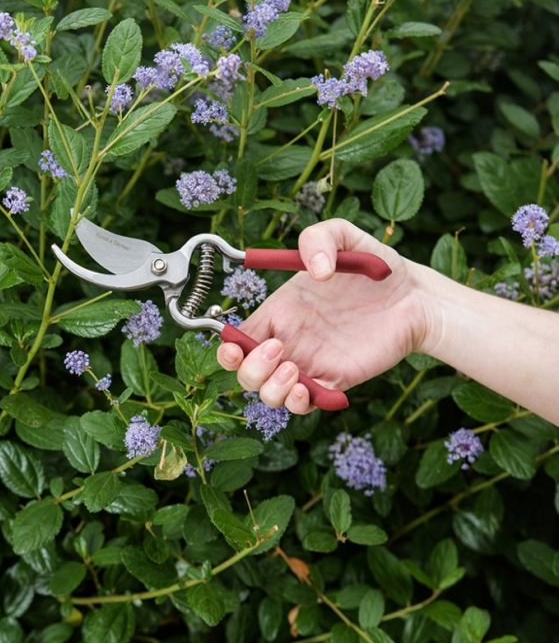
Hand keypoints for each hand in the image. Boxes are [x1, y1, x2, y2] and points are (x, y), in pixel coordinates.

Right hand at [217, 219, 428, 413]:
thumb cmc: (377, 267)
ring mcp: (310, 365)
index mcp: (280, 312)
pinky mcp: (333, 382)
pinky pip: (303, 405)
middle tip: (279, 350)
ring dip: (271, 389)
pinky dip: (297, 403)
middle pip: (246, 373)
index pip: (239, 339)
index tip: (236, 346)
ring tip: (294, 371)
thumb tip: (315, 272)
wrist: (415, 298)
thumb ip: (320, 238)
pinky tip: (307, 388)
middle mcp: (290, 342)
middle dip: (251, 369)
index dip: (228, 350)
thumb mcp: (346, 237)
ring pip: (269, 394)